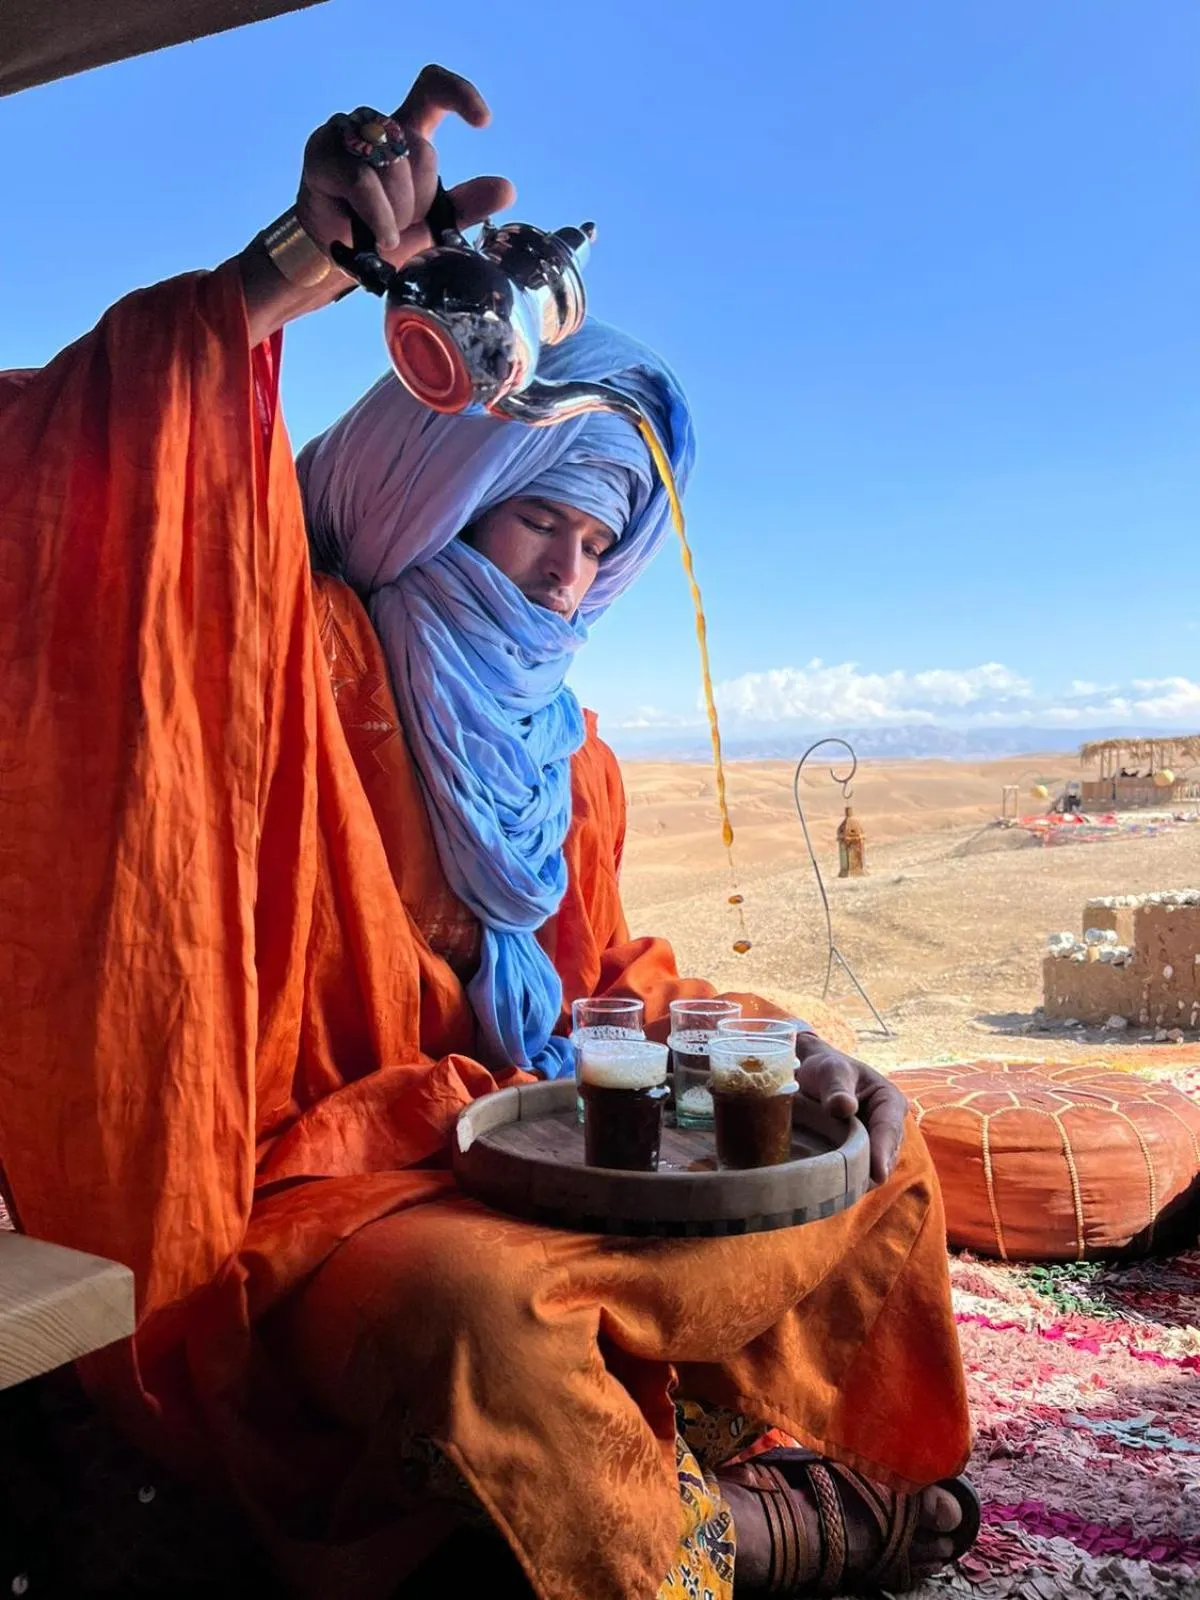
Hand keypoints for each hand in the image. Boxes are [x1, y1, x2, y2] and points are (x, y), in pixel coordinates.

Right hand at [297, 65, 514, 265]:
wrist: (338, 262)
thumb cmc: (383, 236)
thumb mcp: (433, 224)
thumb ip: (465, 205)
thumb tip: (507, 189)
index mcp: (407, 131)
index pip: (434, 90)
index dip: (460, 94)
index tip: (483, 123)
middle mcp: (377, 125)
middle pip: (419, 148)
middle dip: (420, 199)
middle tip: (403, 225)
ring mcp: (347, 134)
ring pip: (392, 165)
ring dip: (396, 212)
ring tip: (384, 233)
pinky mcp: (322, 152)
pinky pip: (363, 181)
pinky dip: (378, 216)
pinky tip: (381, 237)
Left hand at [794, 1035, 907, 1183]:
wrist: (810, 1075)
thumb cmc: (824, 1068)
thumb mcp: (830, 1070)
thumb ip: (836, 1087)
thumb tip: (844, 1108)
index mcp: (890, 1101)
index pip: (889, 1130)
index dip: (882, 1152)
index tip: (877, 1174)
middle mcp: (889, 1127)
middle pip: (885, 1156)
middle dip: (869, 1171)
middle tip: (848, 1187)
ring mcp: (875, 1144)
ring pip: (872, 1169)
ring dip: (857, 1177)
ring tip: (837, 1188)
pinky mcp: (860, 1156)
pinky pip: (858, 1173)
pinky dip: (847, 1179)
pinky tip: (831, 1185)